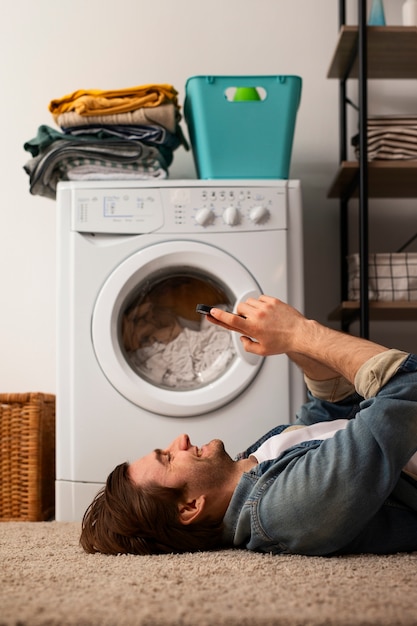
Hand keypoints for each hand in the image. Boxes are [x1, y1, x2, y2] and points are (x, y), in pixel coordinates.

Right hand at [208, 294, 387, 383]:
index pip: (231, 320)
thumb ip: (247, 345)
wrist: (300, 334)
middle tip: (248, 321)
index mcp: (253, 328)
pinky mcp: (273, 301)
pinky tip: (267, 312)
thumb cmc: (283, 343)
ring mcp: (266, 307)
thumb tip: (242, 338)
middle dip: (240, 314)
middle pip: (239, 309)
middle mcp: (258, 316)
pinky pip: (260, 298)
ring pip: (249, 302)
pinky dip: (260, 304)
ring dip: (250, 308)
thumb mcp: (262, 351)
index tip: (211, 312)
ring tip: (259, 317)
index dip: (219, 316)